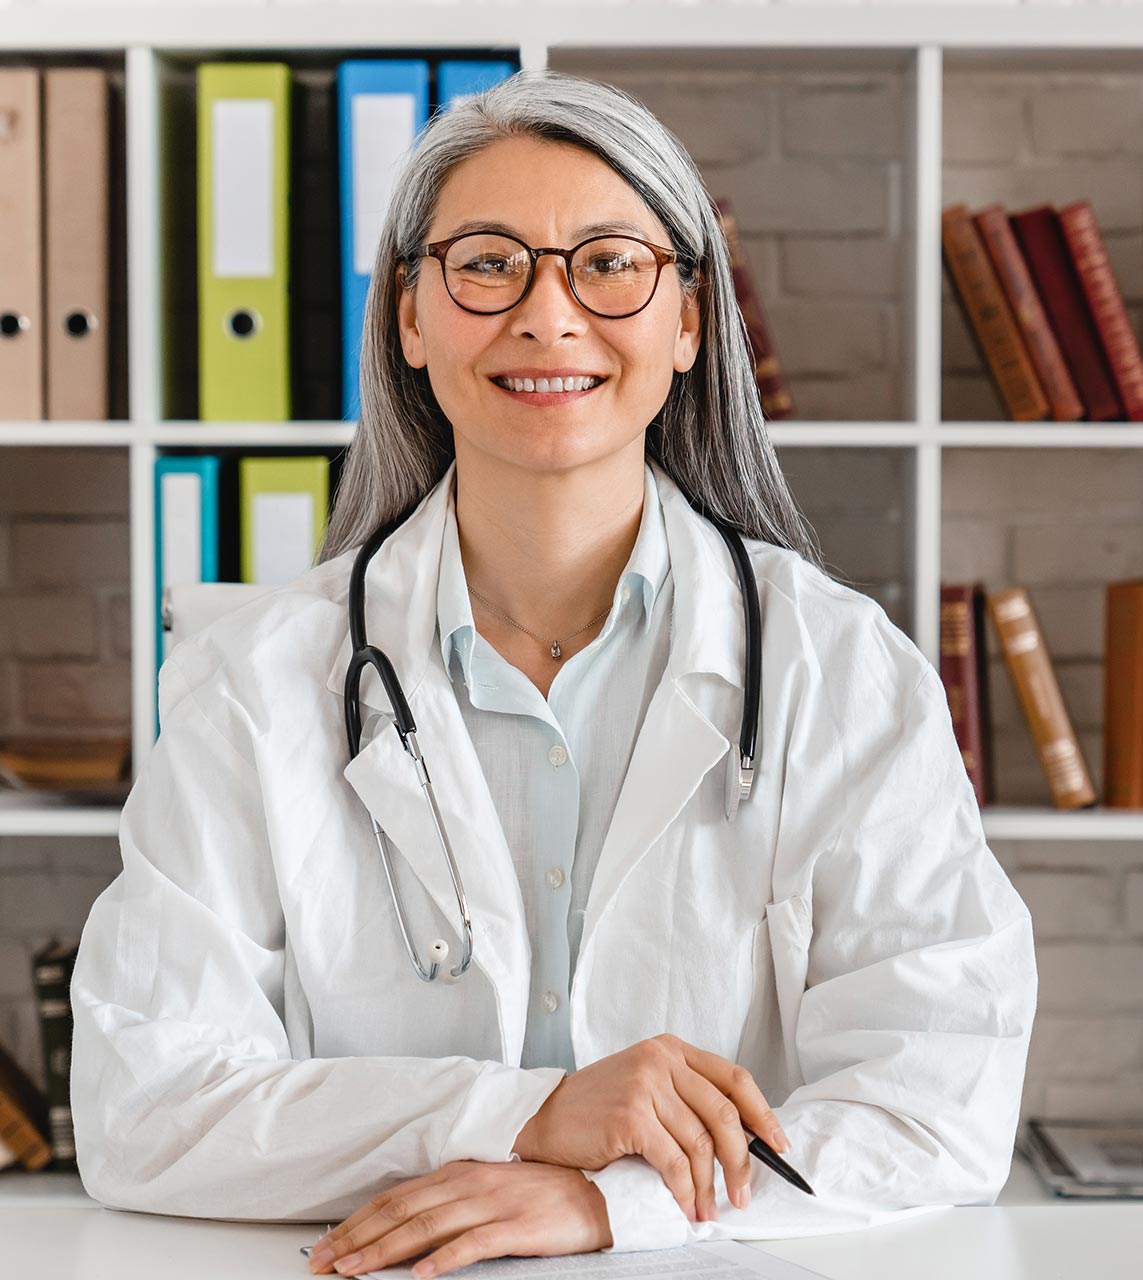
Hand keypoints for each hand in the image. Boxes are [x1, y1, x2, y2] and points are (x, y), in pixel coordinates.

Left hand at [306, 1159, 612, 1277]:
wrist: (593, 1190)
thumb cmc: (540, 1191)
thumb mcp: (488, 1188)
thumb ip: (450, 1201)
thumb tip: (406, 1225)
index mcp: (458, 1172)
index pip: (395, 1198)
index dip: (357, 1221)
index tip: (325, 1245)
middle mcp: (468, 1183)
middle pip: (400, 1212)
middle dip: (356, 1238)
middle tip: (321, 1263)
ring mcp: (491, 1203)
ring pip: (425, 1227)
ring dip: (383, 1250)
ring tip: (353, 1270)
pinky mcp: (514, 1226)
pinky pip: (472, 1244)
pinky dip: (442, 1260)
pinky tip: (419, 1275)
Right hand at [512, 1033, 788, 1223]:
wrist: (545, 1117)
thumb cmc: (598, 1108)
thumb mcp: (647, 1085)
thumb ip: (686, 1097)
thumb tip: (740, 1139)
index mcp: (671, 1049)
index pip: (734, 1077)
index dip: (762, 1113)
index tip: (778, 1144)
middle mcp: (661, 1060)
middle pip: (723, 1114)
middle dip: (741, 1161)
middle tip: (742, 1194)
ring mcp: (645, 1085)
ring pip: (700, 1143)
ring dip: (709, 1185)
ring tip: (707, 1209)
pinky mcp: (631, 1116)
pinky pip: (673, 1162)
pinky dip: (683, 1190)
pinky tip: (684, 1204)